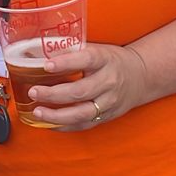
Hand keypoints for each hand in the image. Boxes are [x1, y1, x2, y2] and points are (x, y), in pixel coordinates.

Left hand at [26, 42, 151, 130]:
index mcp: (105, 60)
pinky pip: (84, 125)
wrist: (141, 76)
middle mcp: (109, 82)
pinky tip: (47, 123)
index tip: (46, 65)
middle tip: (34, 91)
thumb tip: (38, 52)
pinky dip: (64, 126)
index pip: (86, 60)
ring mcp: (109, 102)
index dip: (66, 63)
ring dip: (57, 115)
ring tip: (37, 111)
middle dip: (54, 94)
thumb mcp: (97, 49)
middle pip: (80, 91)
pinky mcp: (106, 117)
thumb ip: (72, 51)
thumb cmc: (111, 60)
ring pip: (82, 113)